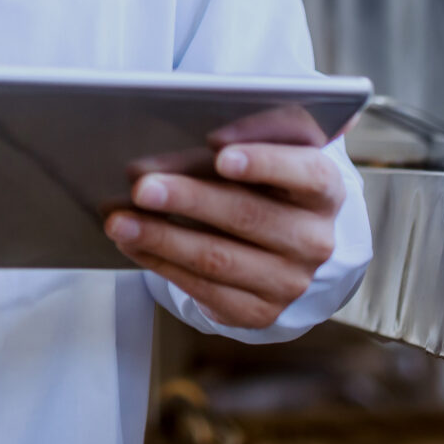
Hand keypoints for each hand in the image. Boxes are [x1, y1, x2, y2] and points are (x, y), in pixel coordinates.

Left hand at [104, 134, 344, 330]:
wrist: (285, 240)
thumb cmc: (267, 179)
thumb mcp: (272, 147)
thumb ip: (250, 133)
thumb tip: (205, 138)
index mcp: (324, 189)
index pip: (305, 173)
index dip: (264, 162)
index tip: (220, 153)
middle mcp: (314, 239)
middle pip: (247, 215)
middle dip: (189, 199)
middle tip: (142, 185)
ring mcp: (288, 281)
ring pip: (217, 257)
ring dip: (161, 237)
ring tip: (120, 220)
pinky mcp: (258, 311)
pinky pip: (203, 288)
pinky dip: (161, 263)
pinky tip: (133, 244)